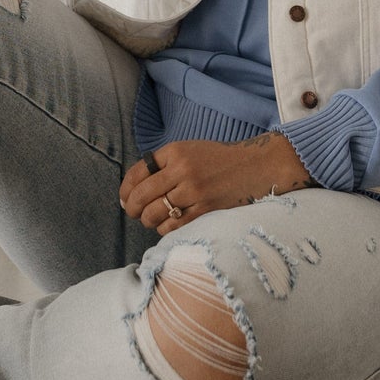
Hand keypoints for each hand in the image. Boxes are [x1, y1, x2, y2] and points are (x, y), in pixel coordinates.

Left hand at [119, 134, 312, 233]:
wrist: (255, 166)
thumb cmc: (218, 160)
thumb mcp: (189, 151)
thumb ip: (164, 164)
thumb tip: (134, 188)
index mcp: (175, 151)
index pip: (137, 172)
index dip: (125, 189)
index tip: (123, 198)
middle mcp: (182, 169)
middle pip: (141, 195)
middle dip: (131, 208)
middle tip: (132, 212)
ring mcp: (194, 191)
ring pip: (154, 213)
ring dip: (147, 220)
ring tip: (150, 219)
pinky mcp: (205, 209)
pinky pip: (173, 225)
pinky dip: (164, 228)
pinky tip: (167, 224)